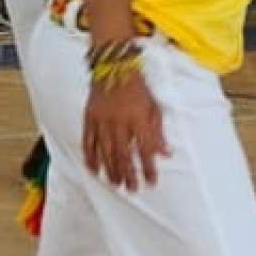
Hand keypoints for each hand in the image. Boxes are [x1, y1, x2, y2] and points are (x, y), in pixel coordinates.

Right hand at [83, 64, 168, 190]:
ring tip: (115, 184)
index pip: (145, 149)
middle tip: (132, 189)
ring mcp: (102, 120)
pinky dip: (91, 157)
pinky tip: (94, 170)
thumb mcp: (153, 106)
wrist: (113, 66)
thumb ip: (158, 131)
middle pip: (124, 155)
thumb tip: (166, 153)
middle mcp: (119, 121)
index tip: (151, 182)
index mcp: (138, 118)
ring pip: (106, 151)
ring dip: (111, 170)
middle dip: (129, 174)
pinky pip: (88, 141)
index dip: (148, 168)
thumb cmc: (137, 86)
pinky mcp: (90, 117)